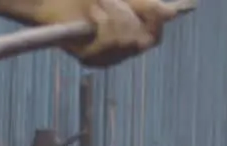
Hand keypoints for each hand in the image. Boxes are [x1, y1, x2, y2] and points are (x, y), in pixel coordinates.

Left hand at [49, 0, 183, 66]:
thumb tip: (171, 13)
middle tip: (110, 0)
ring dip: (114, 14)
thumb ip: (144, 6)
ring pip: (125, 40)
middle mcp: (119, 52)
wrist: (55, 2)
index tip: (156, 6)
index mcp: (130, 36)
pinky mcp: (90, 58)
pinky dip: (103, 22)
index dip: (156, 22)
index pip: (153, 37)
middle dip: (130, 15)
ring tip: (100, 4)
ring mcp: (105, 58)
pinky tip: (93, 16)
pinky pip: (108, 41)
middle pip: (142, 41)